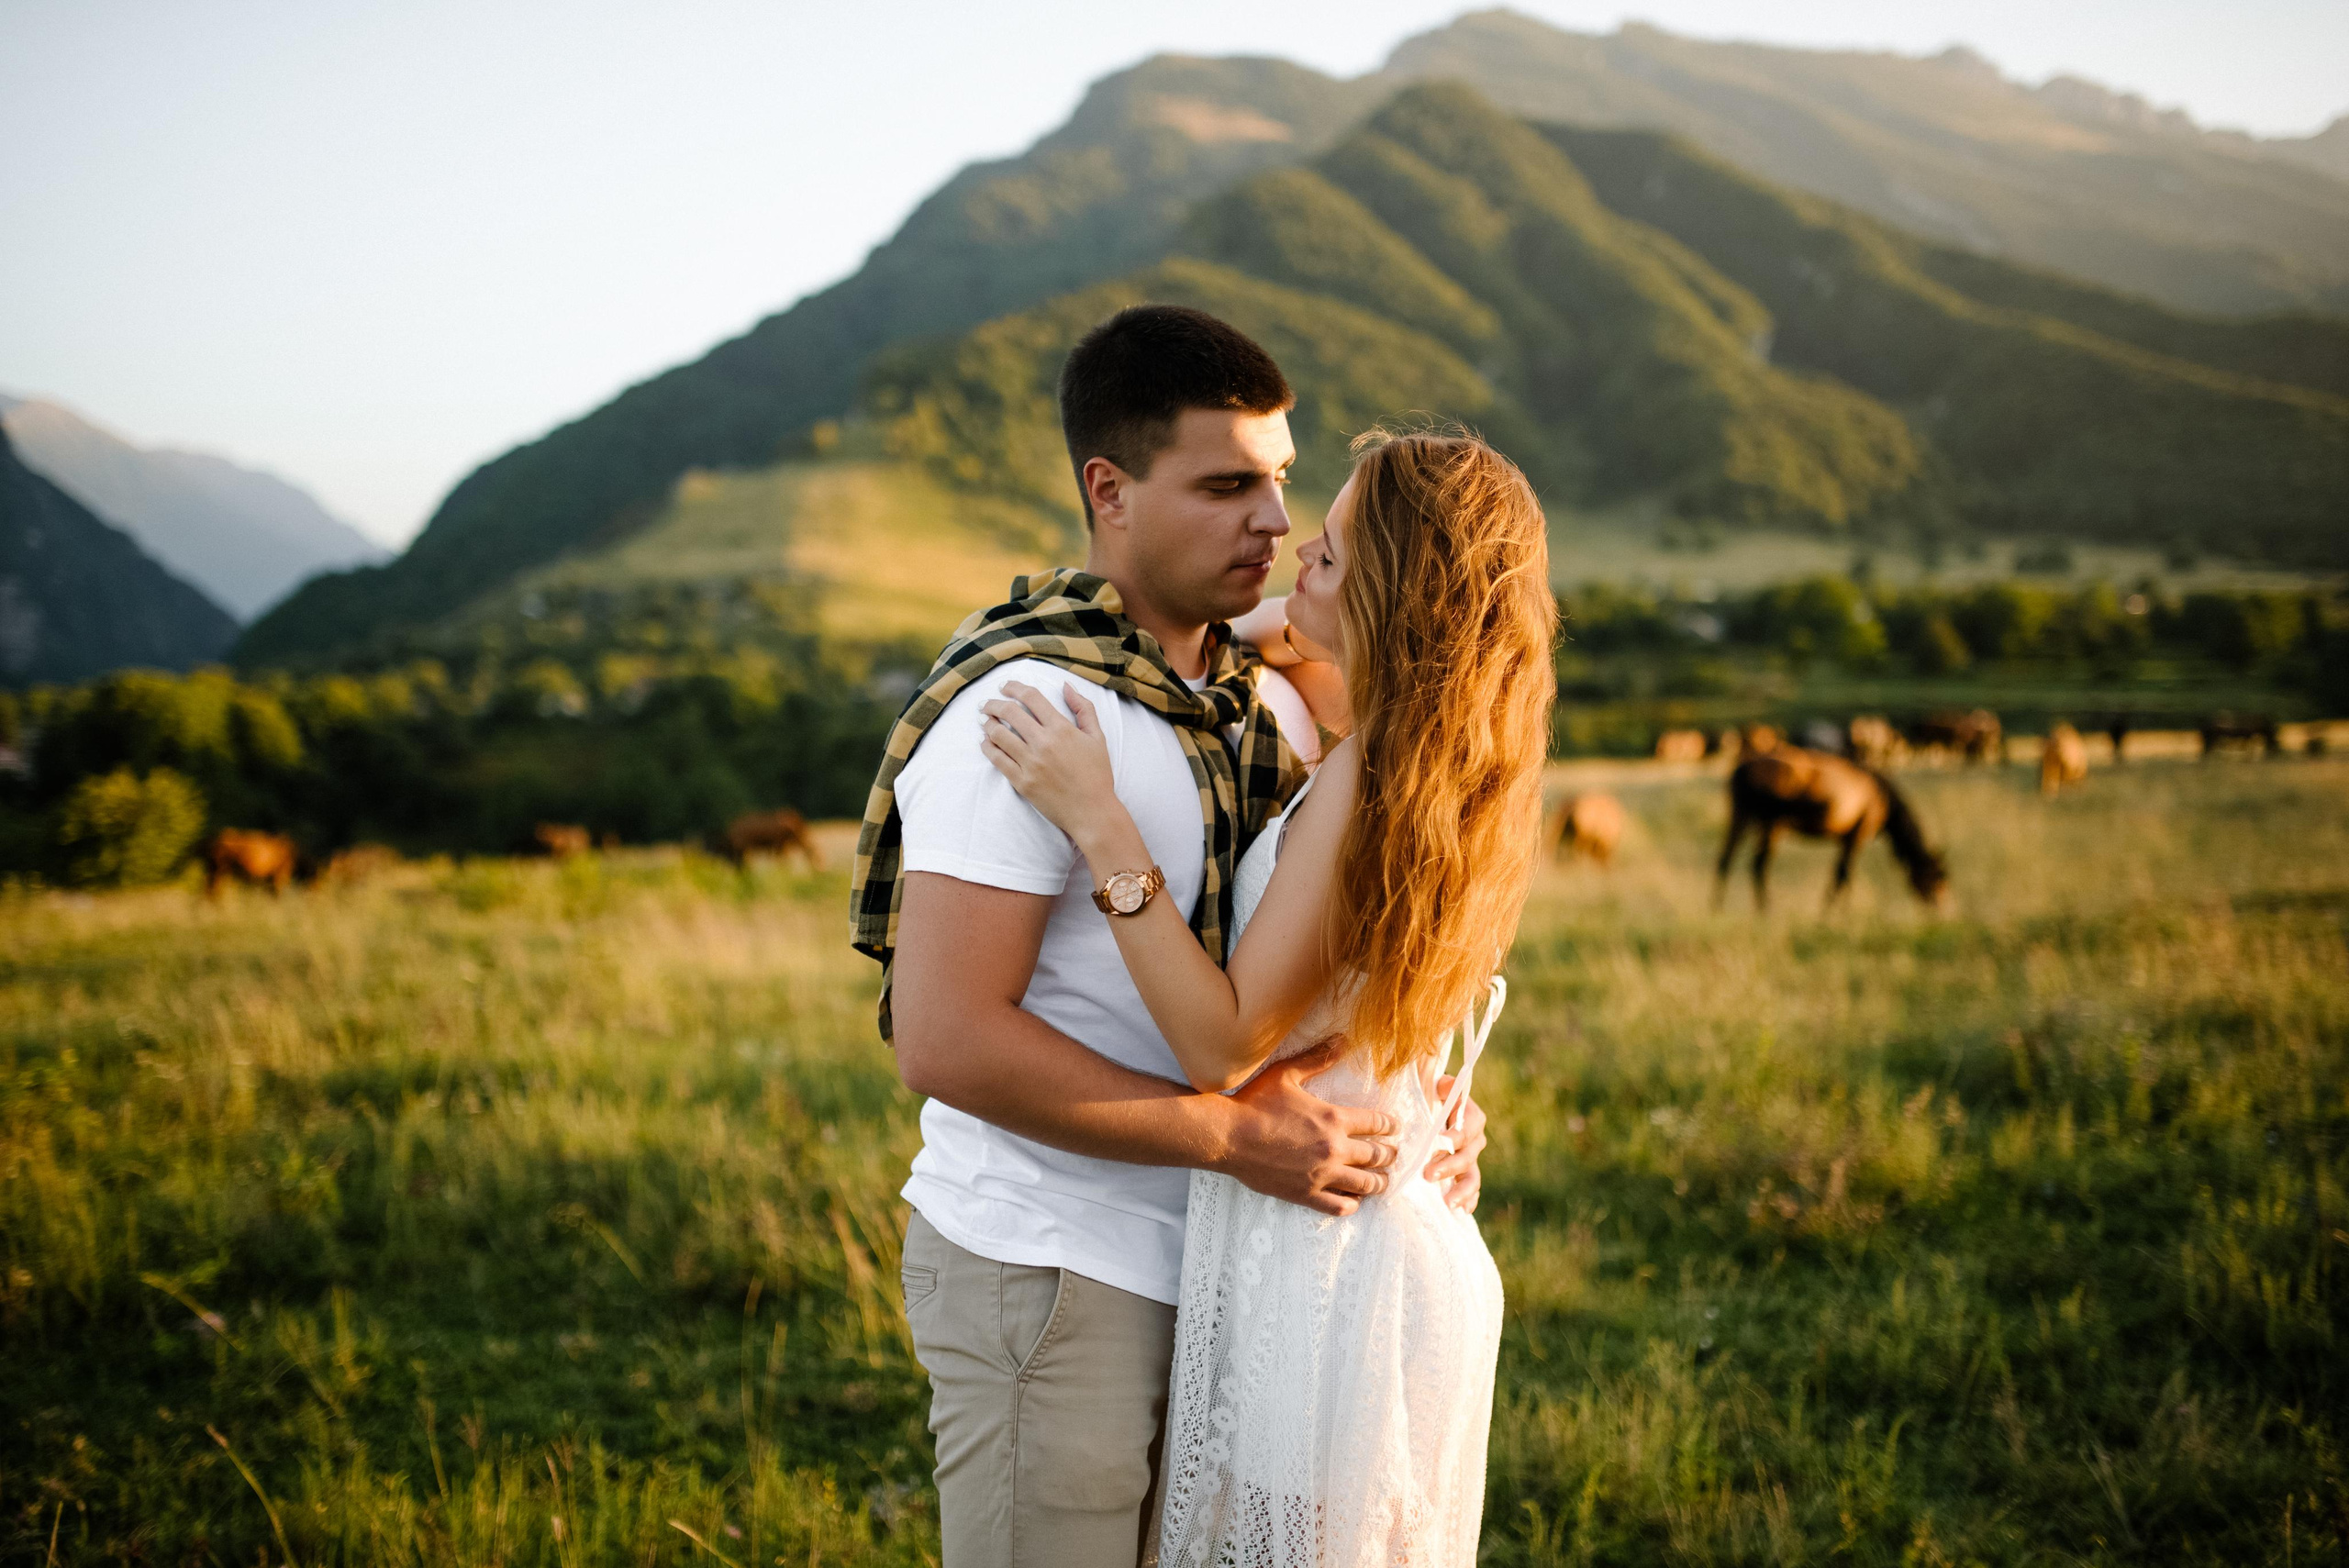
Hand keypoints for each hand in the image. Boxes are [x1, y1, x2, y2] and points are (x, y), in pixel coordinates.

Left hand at [979, 682, 1118, 844]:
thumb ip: (1084, 708)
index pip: (1031, 697)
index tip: (1005, 686)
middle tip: (986, 704)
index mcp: (1061, 728)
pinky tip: (985, 742)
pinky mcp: (1022, 782)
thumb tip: (1066, 685)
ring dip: (987, 723)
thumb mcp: (1097, 737)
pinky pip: (997, 760)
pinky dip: (988, 747)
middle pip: (1010, 712)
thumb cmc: (1097, 774)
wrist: (1092, 811)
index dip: (1014, 687)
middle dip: (993, 703)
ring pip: (999, 735)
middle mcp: (1043, 743)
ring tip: (984, 720)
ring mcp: (1031, 763)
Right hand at [1215, 1039, 1398, 1215]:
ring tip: (1383, 1180)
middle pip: (1377, 1155)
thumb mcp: (1287, 1074)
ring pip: (1365, 1184)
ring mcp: (1321, 1174)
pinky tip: (1354, 1200)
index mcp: (1334, 1118)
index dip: (1390, 1125)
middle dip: (1389, 1154)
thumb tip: (1342, 1039)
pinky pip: (1340, 1206)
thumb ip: (1318, 1058)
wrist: (1227, 1136)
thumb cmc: (1254, 1103)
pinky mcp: (1306, 1194)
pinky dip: (1352, 1204)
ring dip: (1379, 1182)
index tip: (1394, 1127)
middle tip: (1393, 1154)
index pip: (1376, 1123)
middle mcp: (1334, 1148)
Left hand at [1425, 1080, 1487, 1211]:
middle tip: (1428, 1175)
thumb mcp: (1437, 1086)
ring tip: (1448, 1203)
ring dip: (1462, 1191)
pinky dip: (1468, 1200)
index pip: (1466, 1129)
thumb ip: (1444, 1086)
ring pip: (1472, 1177)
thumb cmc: (1432, 1096)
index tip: (1438, 1144)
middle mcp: (1475, 1139)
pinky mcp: (1464, 1173)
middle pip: (1467, 1156)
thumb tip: (1447, 1085)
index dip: (1454, 1137)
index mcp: (1471, 1117)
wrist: (1431, 1108)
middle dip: (1449, 1167)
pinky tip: (1462, 1211)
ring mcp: (1471, 1158)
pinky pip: (1471, 1189)